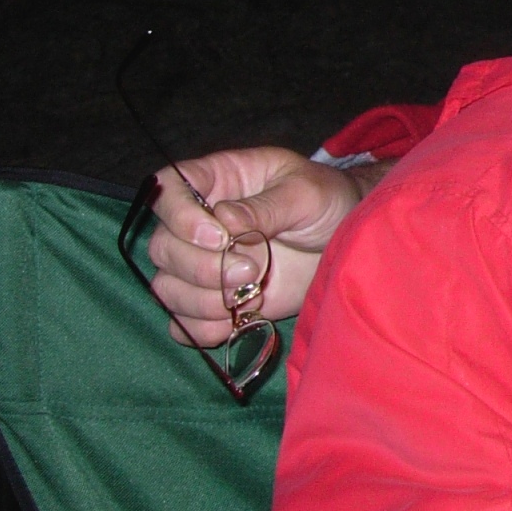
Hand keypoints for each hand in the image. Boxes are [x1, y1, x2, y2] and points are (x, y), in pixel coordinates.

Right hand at [144, 148, 380, 343]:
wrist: (348, 243)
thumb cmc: (327, 202)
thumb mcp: (306, 193)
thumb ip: (266, 207)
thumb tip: (223, 219)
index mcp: (216, 182)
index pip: (167, 190)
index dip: (179, 215)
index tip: (217, 236)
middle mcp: (200, 224)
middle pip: (163, 248)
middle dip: (201, 267)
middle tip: (251, 270)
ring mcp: (205, 264)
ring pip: (167, 288)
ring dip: (202, 301)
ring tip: (248, 296)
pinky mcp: (217, 300)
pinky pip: (184, 322)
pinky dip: (202, 328)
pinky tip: (234, 322)